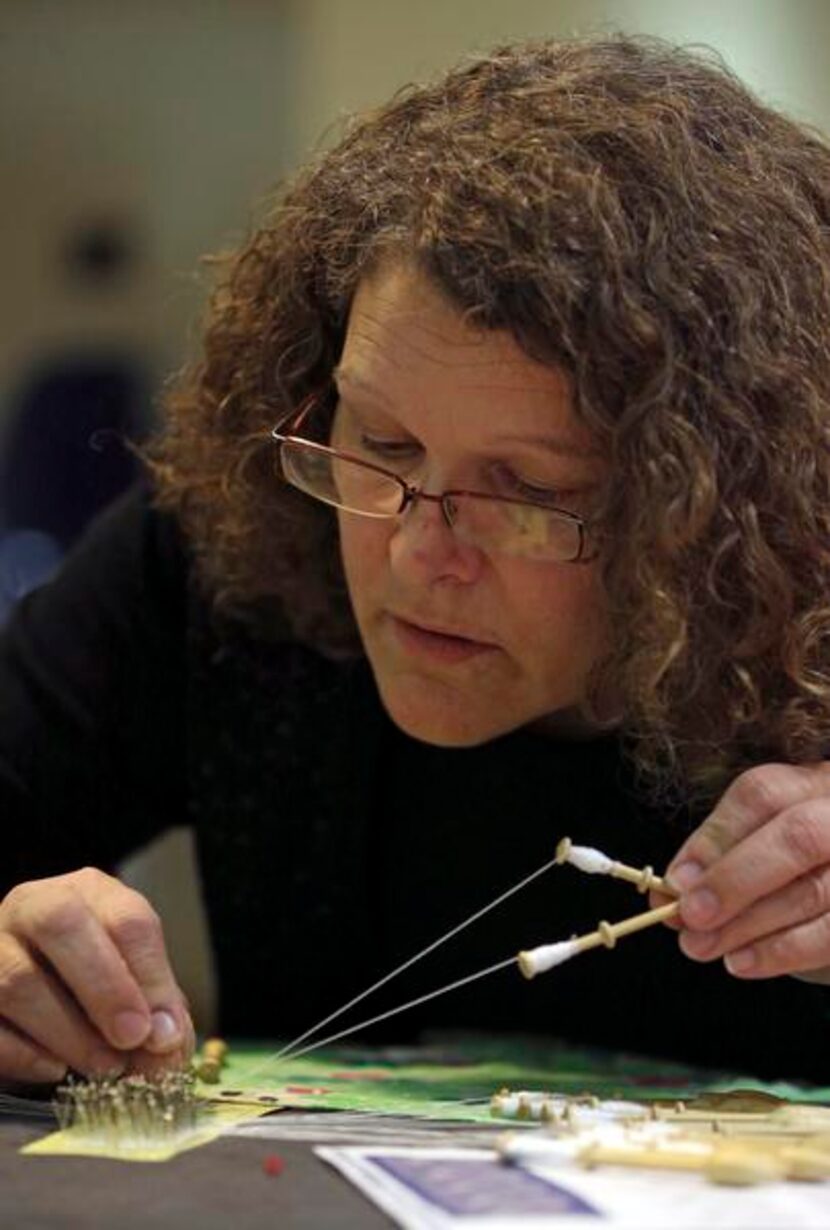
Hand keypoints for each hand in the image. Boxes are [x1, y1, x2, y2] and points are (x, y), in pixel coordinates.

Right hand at [0, 867, 193, 1083]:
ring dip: (69, 1033)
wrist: (34, 1009)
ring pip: (17, 979)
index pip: (125, 917)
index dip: (150, 974)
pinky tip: (55, 1070)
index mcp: (89, 894)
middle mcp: (32, 907)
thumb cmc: (95, 987)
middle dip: (104, 986)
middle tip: (132, 1037)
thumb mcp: (134, 984)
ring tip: (104, 1066)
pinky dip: (25, 1055)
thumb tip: (165, 1043)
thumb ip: (155, 1008)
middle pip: (61, 923)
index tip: (163, 1029)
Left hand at [655, 763, 829, 982]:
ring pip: (815, 890)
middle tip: (690, 916)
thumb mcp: (759, 847)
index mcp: (814, 784)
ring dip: (748, 925)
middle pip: (798, 836)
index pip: (763, 794)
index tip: (676, 880)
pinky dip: (784, 950)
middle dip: (735, 879)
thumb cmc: (796, 867)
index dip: (715, 837)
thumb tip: (664, 894)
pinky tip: (743, 962)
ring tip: (701, 946)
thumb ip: (716, 862)